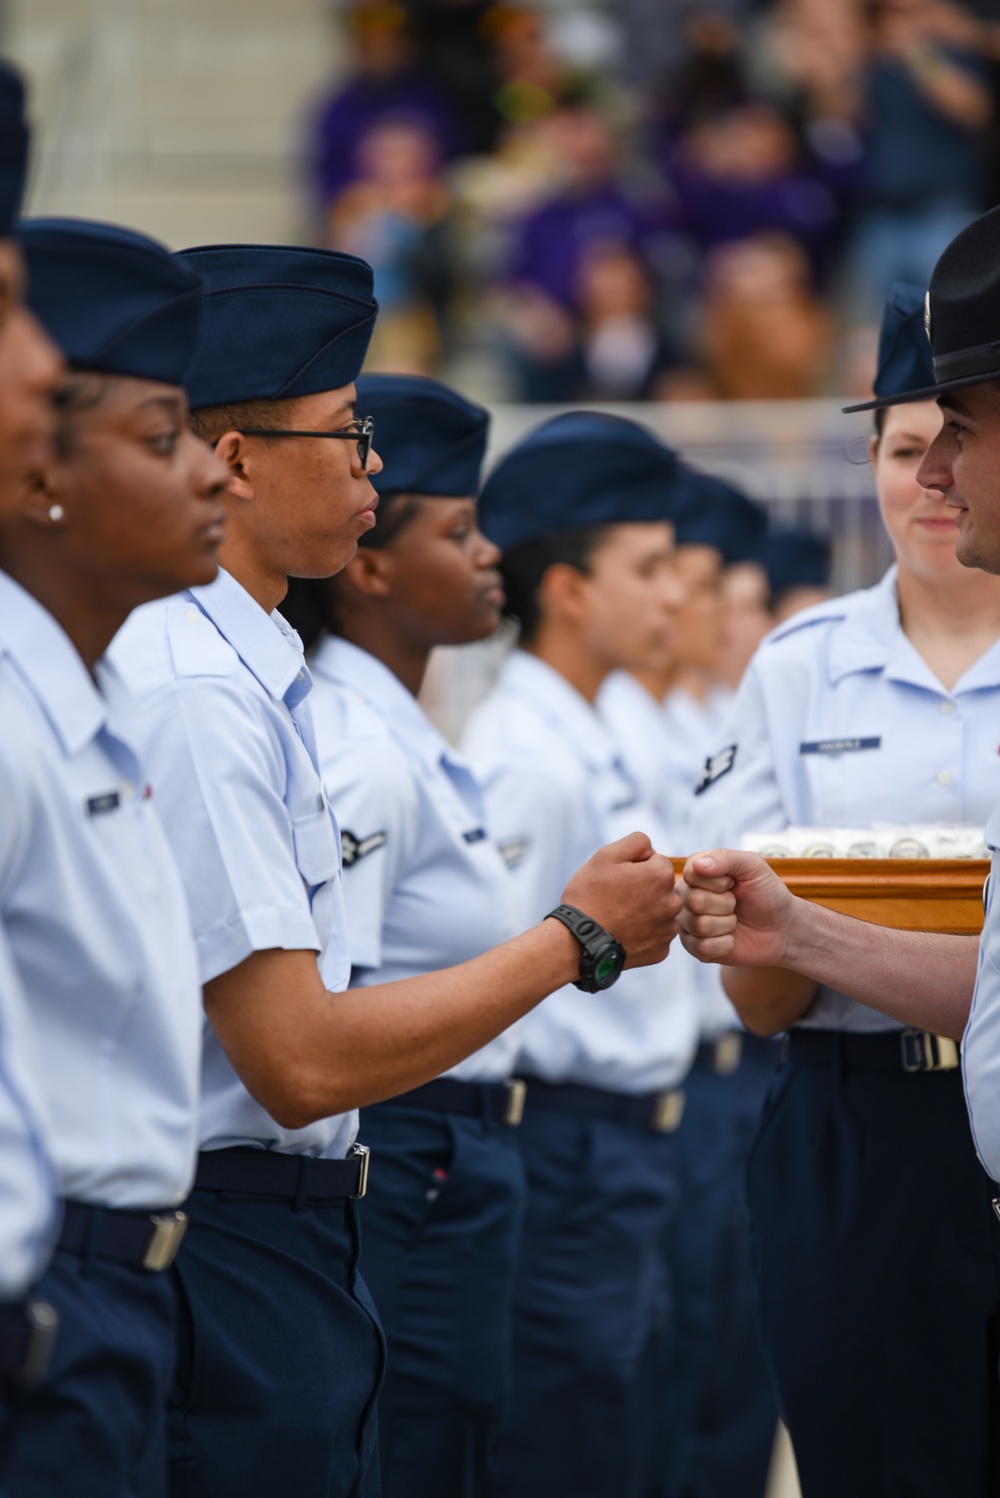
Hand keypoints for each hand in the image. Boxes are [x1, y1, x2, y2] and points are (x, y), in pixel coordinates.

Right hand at [561, 832, 679, 967]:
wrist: (577, 942)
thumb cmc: (589, 895)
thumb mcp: (606, 855)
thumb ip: (636, 841)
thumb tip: (652, 850)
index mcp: (661, 875)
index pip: (656, 860)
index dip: (635, 866)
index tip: (618, 878)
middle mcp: (672, 903)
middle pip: (661, 887)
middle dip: (644, 888)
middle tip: (616, 898)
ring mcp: (667, 930)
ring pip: (659, 911)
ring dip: (645, 911)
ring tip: (618, 917)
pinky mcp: (661, 951)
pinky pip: (655, 935)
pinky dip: (643, 933)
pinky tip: (623, 933)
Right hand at [676, 849, 796, 966]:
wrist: (782, 928)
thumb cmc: (767, 893)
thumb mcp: (753, 866)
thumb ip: (725, 858)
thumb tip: (696, 865)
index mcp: (696, 873)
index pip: (691, 875)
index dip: (719, 882)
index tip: (733, 883)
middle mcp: (686, 897)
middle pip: (694, 901)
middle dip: (725, 904)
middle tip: (736, 904)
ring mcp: (689, 923)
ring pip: (699, 926)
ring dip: (727, 924)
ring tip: (735, 920)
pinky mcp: (695, 948)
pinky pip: (702, 948)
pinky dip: (725, 944)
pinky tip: (731, 939)